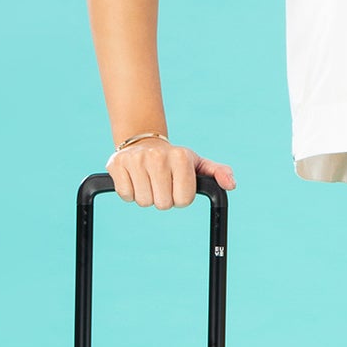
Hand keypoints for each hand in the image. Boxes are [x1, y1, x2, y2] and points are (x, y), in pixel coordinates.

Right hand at [105, 138, 236, 206]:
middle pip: (162, 204)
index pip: (183, 201)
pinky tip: (135, 179)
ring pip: (143, 201)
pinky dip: (130, 192)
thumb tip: (230, 185)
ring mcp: (135, 160)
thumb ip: (218, 173)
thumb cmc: (175, 160)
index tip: (176, 185)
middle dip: (163, 199)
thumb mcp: (198, 164)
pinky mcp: (116, 164)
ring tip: (148, 180)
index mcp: (180, 157)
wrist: (143, 142)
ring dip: (147, 196)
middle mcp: (157, 156)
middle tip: (161, 184)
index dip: (180, 198)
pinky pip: (125, 195)